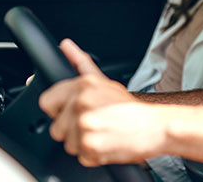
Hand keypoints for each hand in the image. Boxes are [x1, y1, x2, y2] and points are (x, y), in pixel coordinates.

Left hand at [39, 39, 165, 165]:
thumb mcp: (104, 81)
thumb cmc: (130, 107)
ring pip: (68, 144)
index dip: (59, 110)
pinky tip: (107, 143)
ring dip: (84, 144)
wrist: (156, 125)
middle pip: (56, 128)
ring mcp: (85, 124)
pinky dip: (94, 155)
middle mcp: (82, 102)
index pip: (46, 102)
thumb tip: (65, 45)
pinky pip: (80, 156)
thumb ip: (80, 63)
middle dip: (73, 130)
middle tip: (96, 123)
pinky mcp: (90, 145)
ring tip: (103, 133)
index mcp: (83, 85)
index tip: (75, 112)